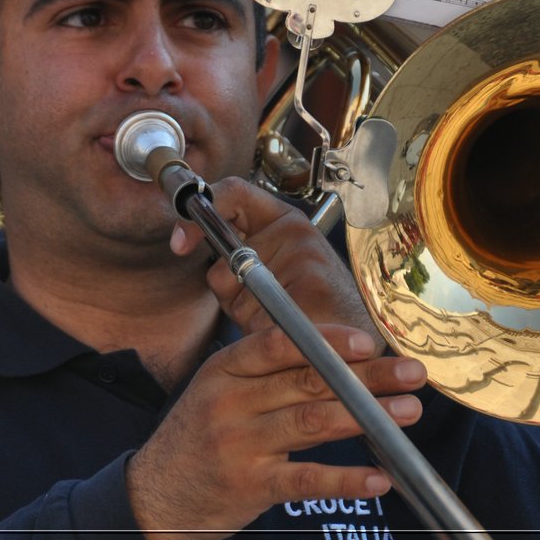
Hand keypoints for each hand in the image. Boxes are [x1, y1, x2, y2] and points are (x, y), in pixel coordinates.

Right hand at [126, 323, 424, 539]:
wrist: (155, 496)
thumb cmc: (200, 436)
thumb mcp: (219, 391)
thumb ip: (268, 373)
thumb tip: (338, 357)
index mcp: (225, 370)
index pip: (280, 344)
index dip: (327, 341)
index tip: (370, 342)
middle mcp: (230, 402)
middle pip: (308, 381)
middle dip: (366, 376)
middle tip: (411, 374)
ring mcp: (239, 445)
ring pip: (312, 423)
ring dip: (368, 416)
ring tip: (407, 413)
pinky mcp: (250, 486)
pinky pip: (305, 480)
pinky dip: (345, 478)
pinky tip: (378, 477)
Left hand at [171, 177, 377, 340]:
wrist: (358, 346)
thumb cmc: (310, 313)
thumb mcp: (265, 277)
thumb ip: (233, 259)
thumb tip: (183, 240)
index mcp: (284, 221)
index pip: (233, 193)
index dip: (198, 212)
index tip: (180, 240)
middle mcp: (295, 230)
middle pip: (225, 251)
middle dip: (228, 287)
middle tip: (258, 305)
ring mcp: (305, 253)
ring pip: (235, 286)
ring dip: (245, 313)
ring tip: (279, 320)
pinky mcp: (312, 283)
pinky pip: (255, 311)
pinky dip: (260, 330)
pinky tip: (286, 332)